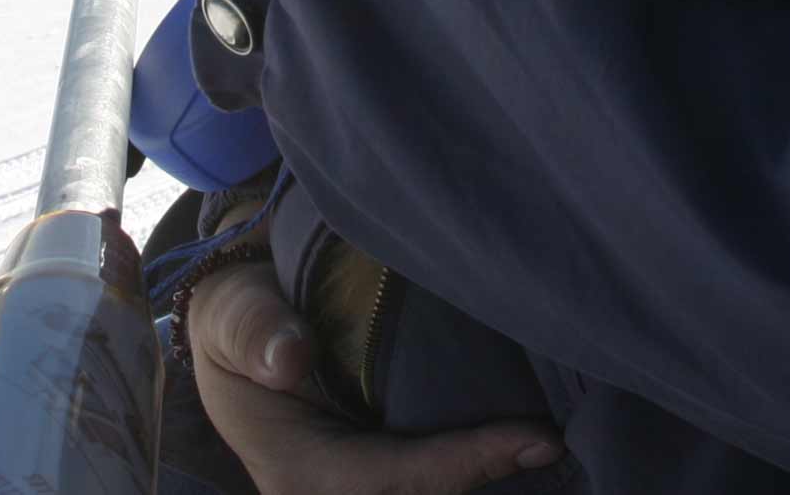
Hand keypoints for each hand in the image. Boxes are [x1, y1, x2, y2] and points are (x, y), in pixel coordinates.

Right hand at [187, 259, 563, 493]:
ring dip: (486, 479)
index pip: (392, 479)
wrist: (230, 334)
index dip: (465, 463)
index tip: (535, 437)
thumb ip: (254, 330)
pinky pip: (429, 486)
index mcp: (294, 470)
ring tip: (552, 447)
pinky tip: (524, 448)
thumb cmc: (235, 317)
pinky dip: (472, 471)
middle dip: (487, 480)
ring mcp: (355, 490)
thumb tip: (290, 356)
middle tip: (558, 446)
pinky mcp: (377, 479)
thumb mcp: (231, 313)